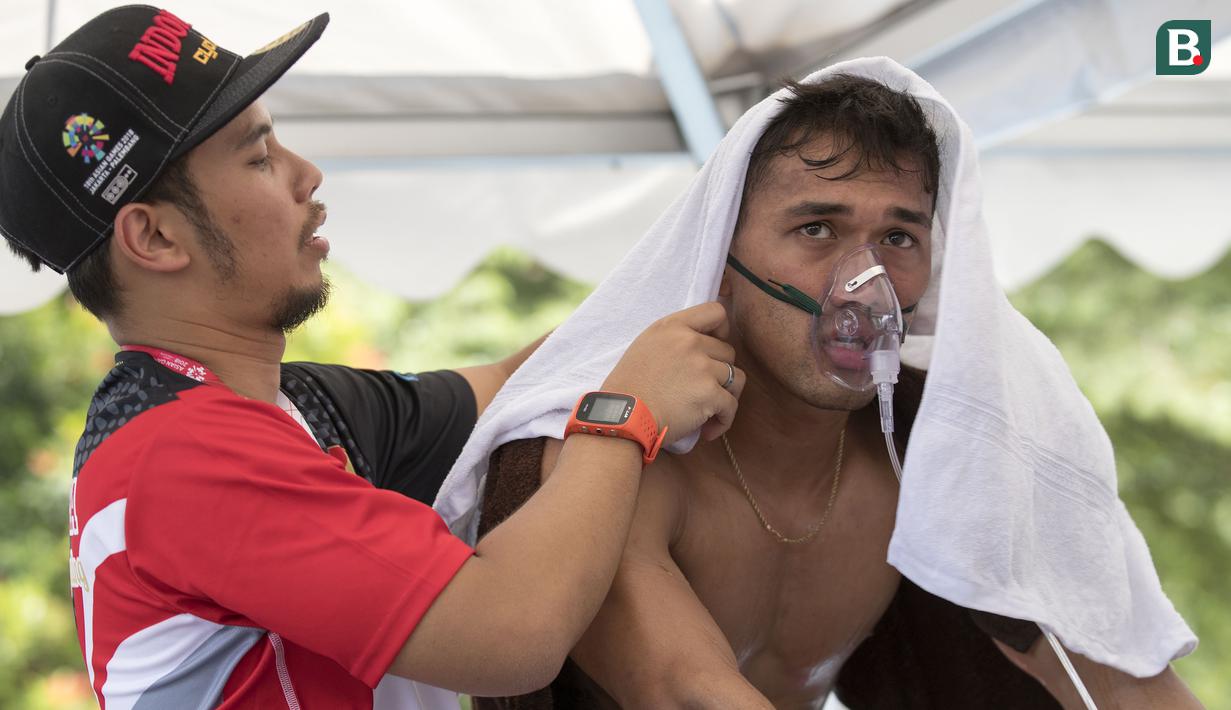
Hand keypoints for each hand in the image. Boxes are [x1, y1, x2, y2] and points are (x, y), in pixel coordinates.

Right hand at [603, 302, 744, 444]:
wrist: (622, 417)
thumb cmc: (629, 389)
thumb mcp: (645, 346)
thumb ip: (674, 339)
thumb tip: (704, 345)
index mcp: (672, 326)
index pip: (716, 312)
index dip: (722, 331)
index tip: (713, 348)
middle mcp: (689, 341)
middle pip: (728, 351)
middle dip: (719, 372)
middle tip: (702, 391)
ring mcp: (701, 366)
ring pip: (736, 378)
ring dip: (725, 395)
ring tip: (709, 411)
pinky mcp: (709, 393)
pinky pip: (731, 405)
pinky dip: (723, 420)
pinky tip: (708, 430)